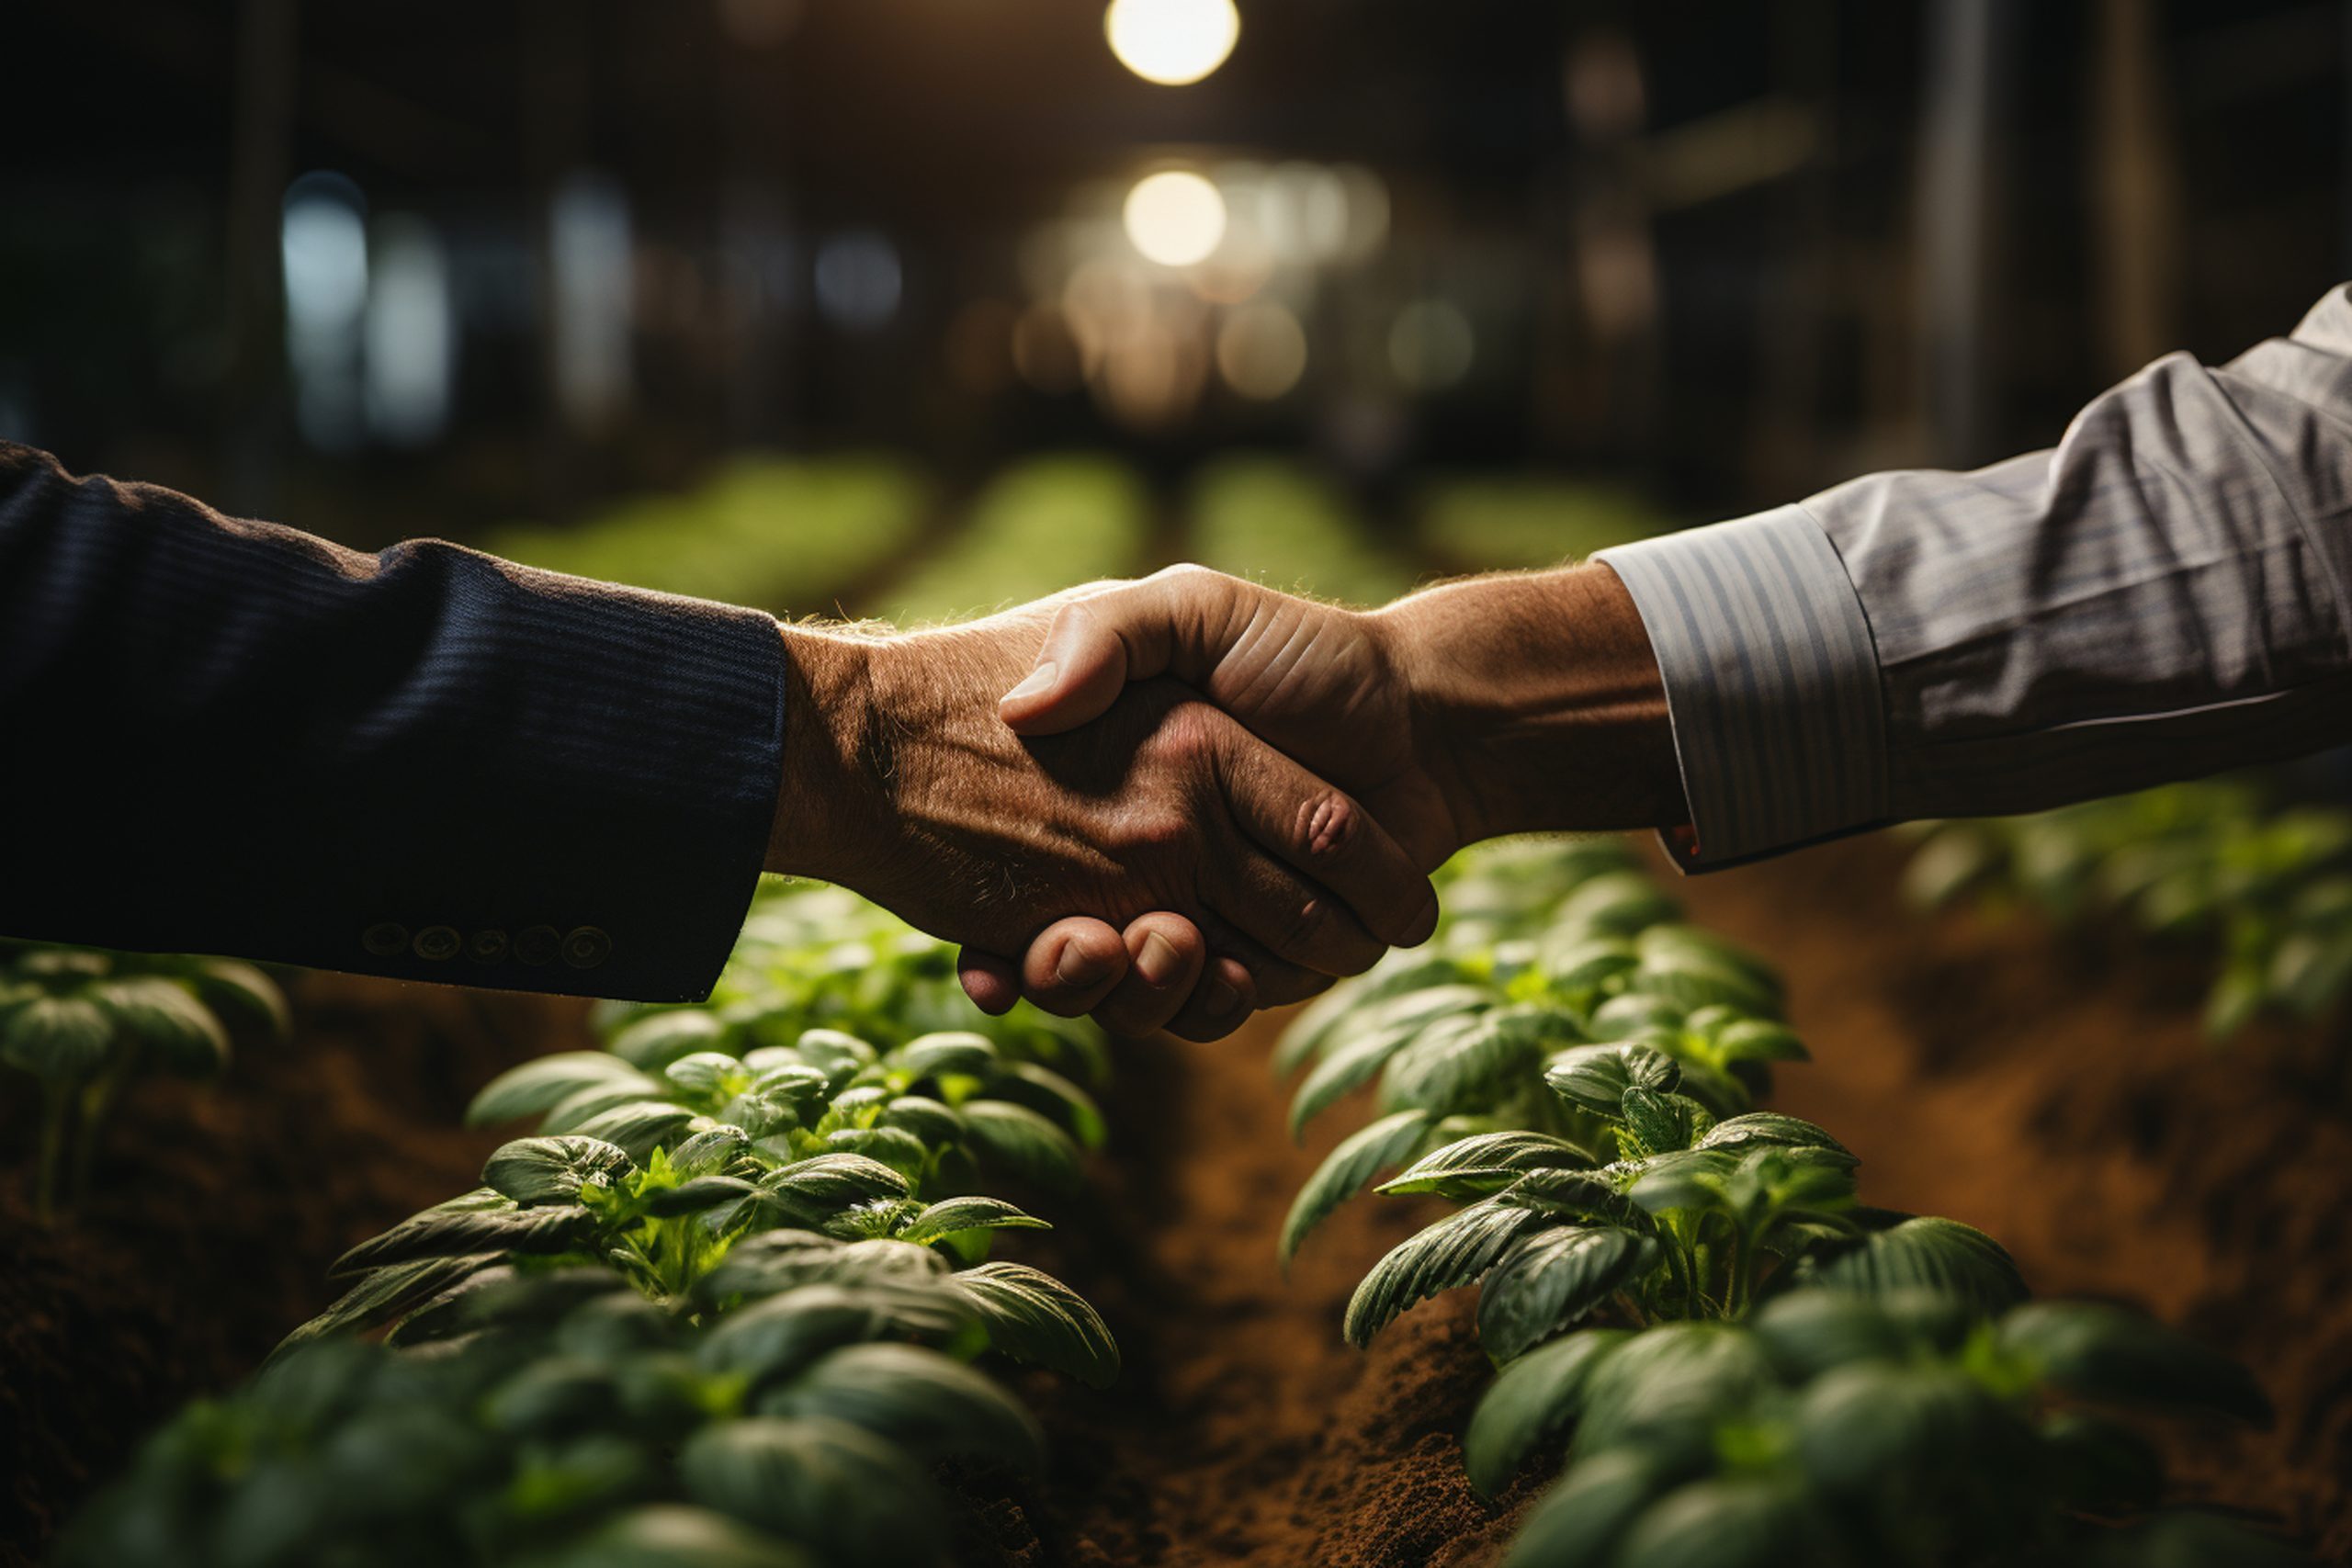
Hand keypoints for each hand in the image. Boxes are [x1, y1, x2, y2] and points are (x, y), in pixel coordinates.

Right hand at [961, 563, 1685, 1020]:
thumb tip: (1028, 708)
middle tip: (1069, 946)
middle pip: (1075, 945)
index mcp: (1122, 784)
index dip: (989, 906)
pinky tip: (1209, 974)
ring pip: (1138, 985)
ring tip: (1136, 952)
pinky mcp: (1263, 956)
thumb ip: (1110, 637)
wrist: (1426, 718)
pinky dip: (1200, 1005)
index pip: (1025, 855)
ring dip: (1126, 991)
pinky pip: (1213, 1001)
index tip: (978, 928)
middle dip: (1063, 967)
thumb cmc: (1305, 654)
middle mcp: (1155, 854)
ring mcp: (1205, 908)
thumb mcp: (1189, 608)